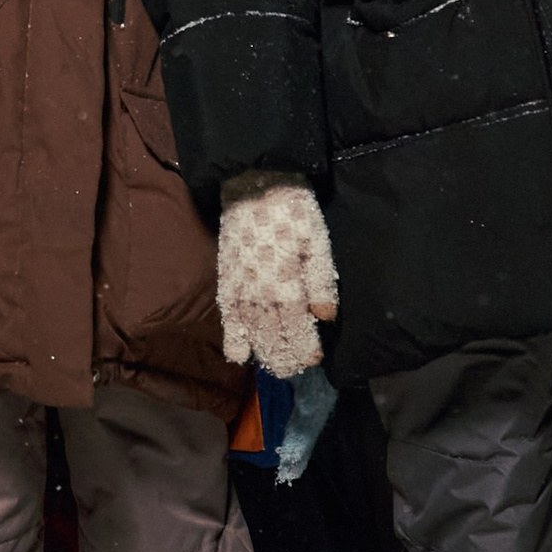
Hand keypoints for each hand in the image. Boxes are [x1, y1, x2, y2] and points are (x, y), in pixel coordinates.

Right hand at [217, 174, 337, 376]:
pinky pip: (227, 317)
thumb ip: (320, 280)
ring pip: (250, 333)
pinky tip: (239, 355)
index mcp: (285, 285)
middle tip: (296, 367)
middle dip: (285, 356)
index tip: (315, 358)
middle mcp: (259, 294)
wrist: (253, 183)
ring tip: (275, 365)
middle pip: (272, 337)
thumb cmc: (292, 210)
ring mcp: (239, 289)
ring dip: (263, 352)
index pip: (295, 329)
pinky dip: (232, 339)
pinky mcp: (225, 280)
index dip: (305, 348)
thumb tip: (325, 316)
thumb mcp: (317, 240)